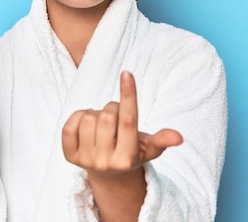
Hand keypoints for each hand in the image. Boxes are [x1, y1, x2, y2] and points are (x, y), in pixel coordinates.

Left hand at [61, 71, 182, 176]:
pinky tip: (87, 125)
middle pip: (107, 115)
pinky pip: (70, 124)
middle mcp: (106, 162)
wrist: (108, 175)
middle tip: (115, 117)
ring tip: (102, 124)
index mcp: (128, 157)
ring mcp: (86, 160)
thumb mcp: (148, 148)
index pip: (129, 121)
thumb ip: (161, 140)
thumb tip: (179, 138)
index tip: (126, 73)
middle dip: (113, 108)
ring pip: (89, 117)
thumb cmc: (132, 152)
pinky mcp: (69, 156)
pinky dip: (79, 117)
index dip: (128, 95)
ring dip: (96, 113)